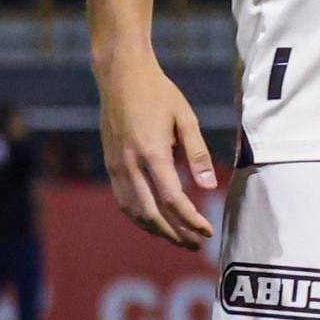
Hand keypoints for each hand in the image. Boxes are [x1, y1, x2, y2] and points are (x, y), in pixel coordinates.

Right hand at [96, 52, 220, 247]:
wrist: (120, 75)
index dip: (191, 220)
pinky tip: (154, 220)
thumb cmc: (158, 93)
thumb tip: (209, 186)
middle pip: (151, 213)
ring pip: (133, 210)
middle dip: (174, 234)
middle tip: (196, 244)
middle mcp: (130, 163)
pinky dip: (139, 216)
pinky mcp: (110, 163)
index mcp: (152, 152)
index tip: (208, 232)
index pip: (173, 199)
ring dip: (156, 229)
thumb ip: (198, 153)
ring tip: (178, 238)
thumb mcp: (185, 118)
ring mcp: (116, 165)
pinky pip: (123, 199)